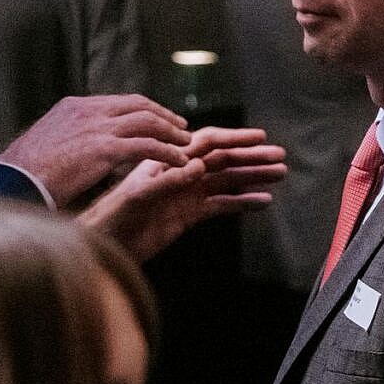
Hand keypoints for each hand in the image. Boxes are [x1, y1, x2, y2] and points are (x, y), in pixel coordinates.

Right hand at [0, 94, 192, 205]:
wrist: (14, 181)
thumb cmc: (25, 172)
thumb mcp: (48, 143)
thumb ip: (70, 139)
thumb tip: (82, 148)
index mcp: (73, 107)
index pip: (118, 102)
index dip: (144, 109)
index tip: (159, 119)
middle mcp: (88, 111)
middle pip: (138, 105)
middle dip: (164, 116)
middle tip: (181, 127)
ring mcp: (97, 128)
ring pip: (147, 122)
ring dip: (171, 132)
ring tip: (186, 143)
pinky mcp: (104, 149)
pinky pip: (147, 146)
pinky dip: (167, 152)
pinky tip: (179, 161)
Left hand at [80, 128, 288, 261]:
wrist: (102, 245)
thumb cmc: (111, 216)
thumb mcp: (138, 196)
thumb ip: (168, 181)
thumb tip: (199, 166)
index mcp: (168, 161)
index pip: (207, 143)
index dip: (233, 139)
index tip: (259, 138)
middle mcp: (180, 173)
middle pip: (223, 160)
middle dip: (252, 157)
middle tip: (281, 157)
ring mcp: (186, 194)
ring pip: (226, 181)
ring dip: (252, 177)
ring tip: (279, 175)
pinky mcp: (188, 215)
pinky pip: (221, 205)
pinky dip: (242, 202)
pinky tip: (262, 201)